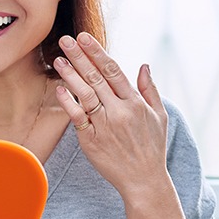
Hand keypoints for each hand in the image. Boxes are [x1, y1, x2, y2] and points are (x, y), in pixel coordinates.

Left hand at [53, 32, 169, 200]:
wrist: (143, 180)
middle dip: (80, 57)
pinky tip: (60, 89)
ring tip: (58, 59)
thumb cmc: (152, 148)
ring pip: (85, 94)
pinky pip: (77, 117)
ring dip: (70, 75)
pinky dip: (68, 103)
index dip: (97, 52)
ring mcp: (105, 125)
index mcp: (135, 102)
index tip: (84, 38)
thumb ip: (149, 90)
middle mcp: (120, 111)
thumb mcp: (160, 116)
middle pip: (96, 78)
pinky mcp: (92, 140)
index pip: (113, 70)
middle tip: (66, 40)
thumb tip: (144, 65)